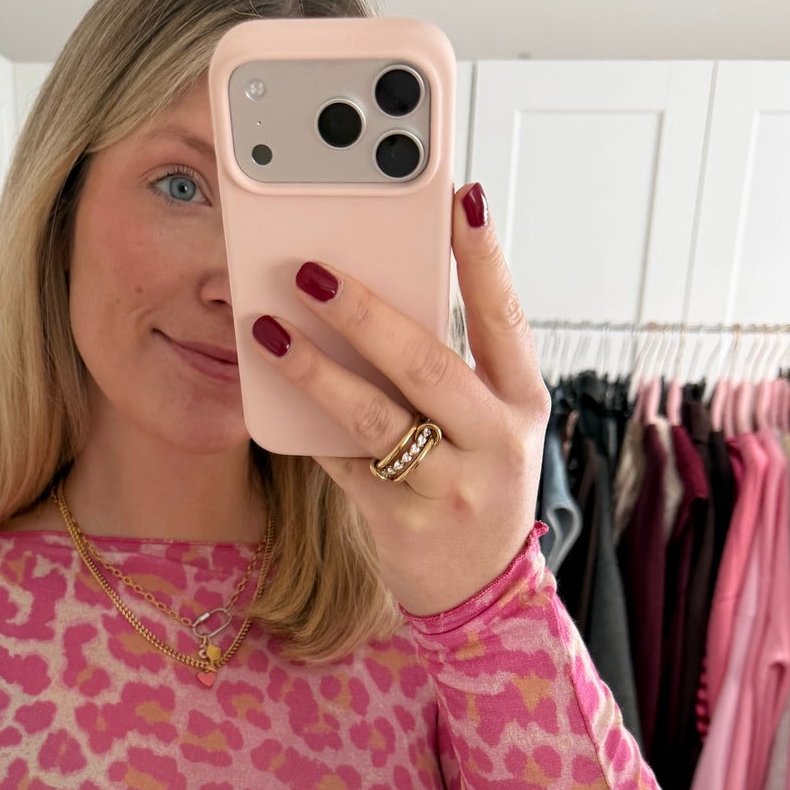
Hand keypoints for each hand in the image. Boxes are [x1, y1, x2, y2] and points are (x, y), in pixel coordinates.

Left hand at [247, 183, 552, 616]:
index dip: (482, 257)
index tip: (456, 197)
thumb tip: (377, 288)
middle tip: (312, 270)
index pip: (503, 317)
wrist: (479, 592)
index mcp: (521, 403)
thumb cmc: (473, 483)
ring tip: (269, 330)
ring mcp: (449, 488)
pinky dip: (307, 428)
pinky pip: (343, 465)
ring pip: (375, 419)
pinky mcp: (401, 524)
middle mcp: (494, 443)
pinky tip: (268, 392)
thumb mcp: (485, 424)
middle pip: (427, 365)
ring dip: (316, 371)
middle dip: (366, 313)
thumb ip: (451, 366)